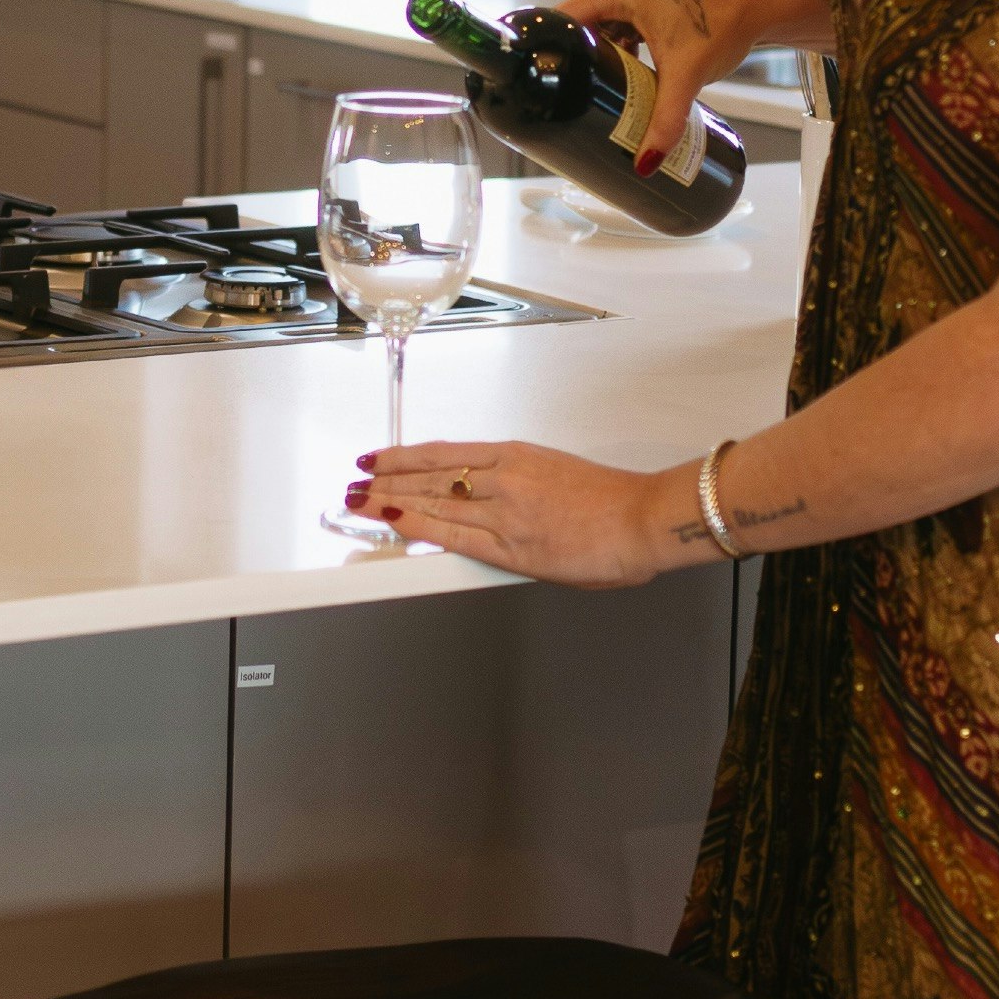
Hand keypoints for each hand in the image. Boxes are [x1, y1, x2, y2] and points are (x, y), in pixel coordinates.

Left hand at [348, 438, 687, 583]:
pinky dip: (416, 526)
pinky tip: (392, 521)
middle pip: (430, 474)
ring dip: (390, 499)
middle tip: (357, 478)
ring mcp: (503, 510)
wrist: (642, 519)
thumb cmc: (614, 503)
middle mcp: (503, 477)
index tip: (381, 458)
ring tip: (357, 500)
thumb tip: (500, 505)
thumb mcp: (559, 478)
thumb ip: (523, 490)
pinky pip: (451, 533)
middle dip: (388, 477)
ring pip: (433, 500)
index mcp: (517, 457)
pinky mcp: (510, 544)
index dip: (406, 457)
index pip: (445, 454)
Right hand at [552, 0, 764, 172]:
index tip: (538, 80)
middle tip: (562, 99)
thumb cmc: (723, 23)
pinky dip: (615, 54)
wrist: (759, 7)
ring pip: (598, 32)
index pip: (562, 19)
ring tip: (585, 95)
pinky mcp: (645, 6)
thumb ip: (665, 119)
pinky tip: (617, 81)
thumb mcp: (687, 75)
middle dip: (572, 62)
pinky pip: (616, 31)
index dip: (547, 48)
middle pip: (577, 28)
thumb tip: (646, 163)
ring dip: (595, 60)